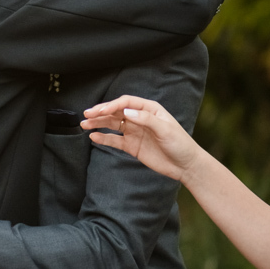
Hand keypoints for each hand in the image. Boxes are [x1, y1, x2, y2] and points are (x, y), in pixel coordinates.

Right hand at [82, 95, 202, 182]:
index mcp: (149, 109)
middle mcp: (139, 118)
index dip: (112, 105)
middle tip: (86, 114)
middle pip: (116, 112)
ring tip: (84, 124)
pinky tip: (93, 136)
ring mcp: (135, 132)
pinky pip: (115, 140)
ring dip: (98, 124)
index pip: (126, 103)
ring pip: (112, 125)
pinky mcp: (132, 146)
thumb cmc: (180, 144)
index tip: (101, 111)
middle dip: (101, 112)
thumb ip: (145, 119)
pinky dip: (104, 138)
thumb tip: (126, 112)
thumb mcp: (165, 129)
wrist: (185, 165)